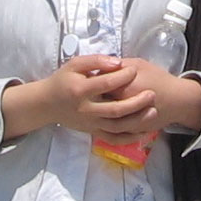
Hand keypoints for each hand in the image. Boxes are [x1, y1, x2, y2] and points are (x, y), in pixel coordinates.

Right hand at [1, 55, 154, 140]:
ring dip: (137, 121)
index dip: (123, 76)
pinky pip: (113, 139)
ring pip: (117, 126)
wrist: (47, 104)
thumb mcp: (74, 65)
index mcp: (80, 90)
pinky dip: (130, 138)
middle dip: (136, 102)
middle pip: (115, 109)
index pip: (106, 83)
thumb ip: (96, 61)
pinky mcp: (93, 132)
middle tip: (152, 94)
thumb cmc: (62, 81)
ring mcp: (90, 123)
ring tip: (153, 112)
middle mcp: (86, 109)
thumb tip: (118, 62)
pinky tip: (144, 132)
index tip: (135, 69)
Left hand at [94, 58, 200, 142]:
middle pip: (97, 103)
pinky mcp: (130, 132)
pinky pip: (113, 130)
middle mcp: (121, 110)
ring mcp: (125, 123)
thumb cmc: (159, 79)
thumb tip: (100, 67)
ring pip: (103, 118)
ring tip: (100, 99)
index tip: (90, 74)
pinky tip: (107, 113)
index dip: (92, 79)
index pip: (97, 85)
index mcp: (121, 91)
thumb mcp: (138, 64)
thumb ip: (118, 65)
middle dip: (93, 95)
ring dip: (98, 109)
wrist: (178, 100)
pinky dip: (108, 122)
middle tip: (92, 87)